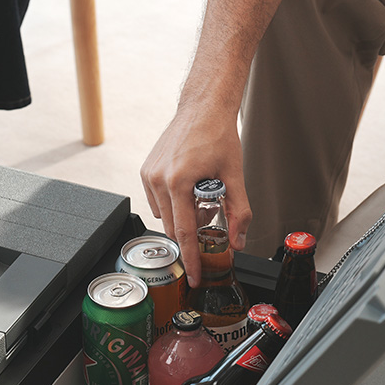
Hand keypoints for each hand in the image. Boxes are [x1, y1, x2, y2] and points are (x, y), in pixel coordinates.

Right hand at [140, 100, 251, 285]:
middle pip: (173, 228)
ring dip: (181, 217)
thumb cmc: (218, 134)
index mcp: (179, 181)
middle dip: (190, 233)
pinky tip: (185, 189)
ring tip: (199, 197)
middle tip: (209, 219)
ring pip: (164, 216)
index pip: (184, 233)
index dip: (190, 259)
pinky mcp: (145, 171)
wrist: (203, 107)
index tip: (194, 277)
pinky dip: (172, 204)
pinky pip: (157, 202)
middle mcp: (159, 179)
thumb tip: (238, 241)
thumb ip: (239, 212)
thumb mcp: (235, 175)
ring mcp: (149, 175)